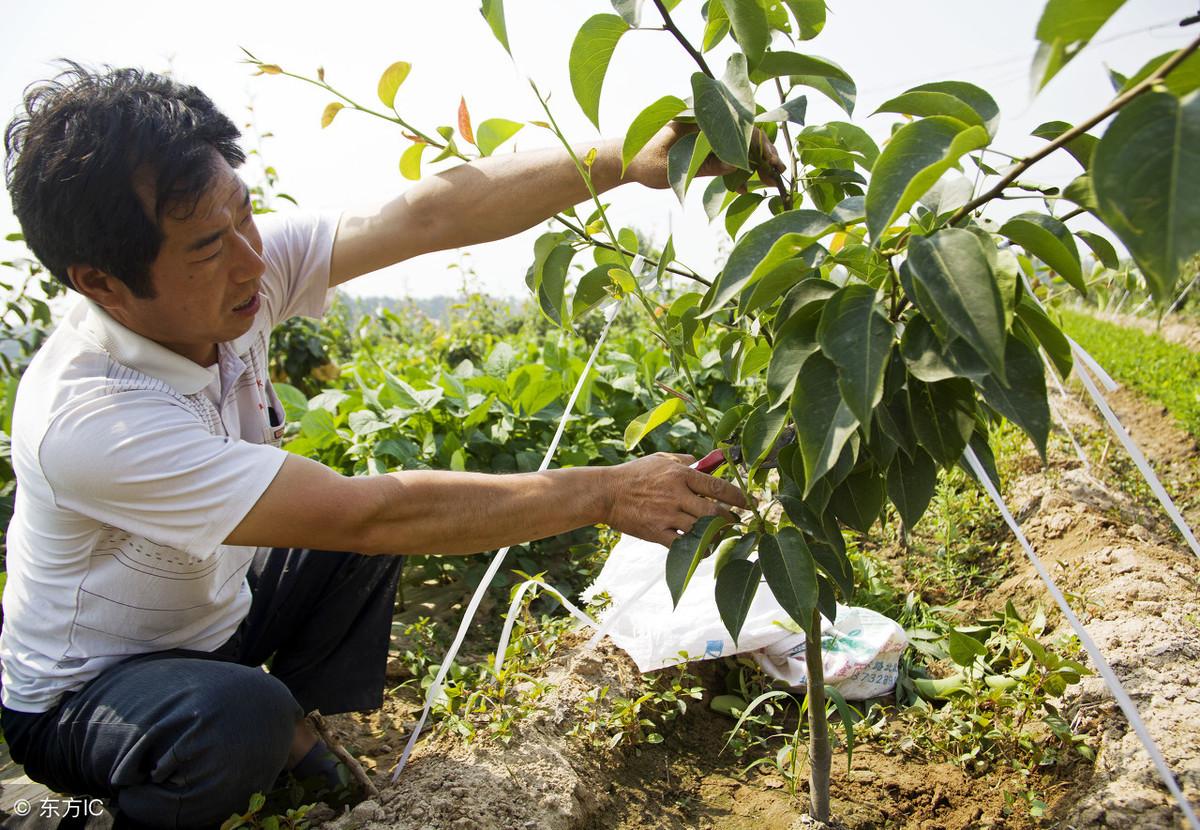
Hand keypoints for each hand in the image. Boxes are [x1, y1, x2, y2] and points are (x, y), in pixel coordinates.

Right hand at [602, 452, 749, 546]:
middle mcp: (676, 494)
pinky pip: (683, 546)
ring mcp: (666, 515)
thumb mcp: (660, 459)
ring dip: (716, 535)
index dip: (738, 496)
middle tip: (737, 522)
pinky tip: (704, 549)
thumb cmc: (634, 474)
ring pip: (701, 530)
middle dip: (730, 519)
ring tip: (722, 535)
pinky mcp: (656, 532)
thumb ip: (684, 460)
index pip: (717, 486)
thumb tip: (705, 461)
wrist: (606, 493)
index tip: (749, 503)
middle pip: (714, 511)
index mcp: (680, 474)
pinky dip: (697, 549)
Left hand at [624, 121, 786, 191]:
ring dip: (755, 161)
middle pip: (744, 132)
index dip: (757, 142)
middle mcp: (707, 121)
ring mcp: (707, 134)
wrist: (628, 162)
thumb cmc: (644, 161)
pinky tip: (745, 187)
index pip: (737, 124)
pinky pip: (729, 154)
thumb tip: (733, 164)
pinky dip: (739, 168)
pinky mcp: (706, 147)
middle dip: (763, 152)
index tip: (769, 161)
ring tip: (769, 181)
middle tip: (778, 173)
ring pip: (739, 144)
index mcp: (699, 117)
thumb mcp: (672, 166)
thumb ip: (702, 164)